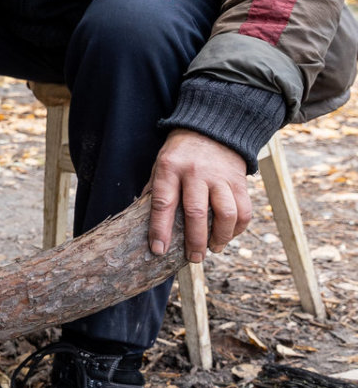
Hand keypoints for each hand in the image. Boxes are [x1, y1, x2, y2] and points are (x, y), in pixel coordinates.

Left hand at [147, 128, 251, 263]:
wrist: (212, 130)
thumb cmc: (180, 153)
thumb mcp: (160, 164)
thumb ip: (155, 190)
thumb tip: (143, 221)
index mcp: (170, 168)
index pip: (163, 203)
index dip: (160, 229)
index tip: (159, 250)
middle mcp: (196, 173)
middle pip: (196, 213)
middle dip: (194, 241)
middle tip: (193, 258)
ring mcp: (220, 177)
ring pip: (226, 214)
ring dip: (220, 238)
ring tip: (213, 249)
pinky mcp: (239, 181)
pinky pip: (244, 210)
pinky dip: (237, 229)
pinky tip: (228, 236)